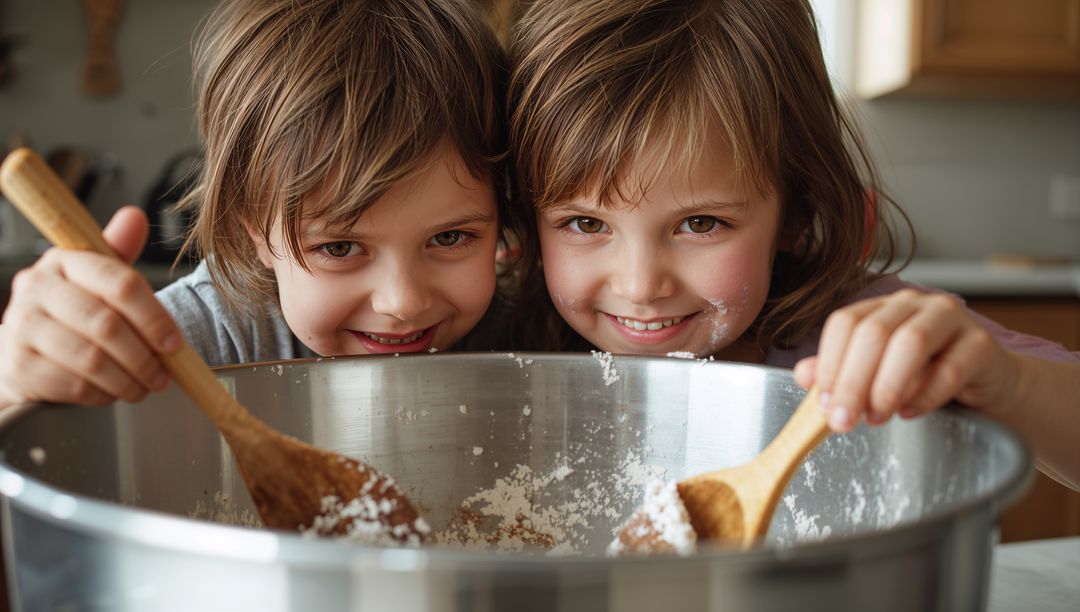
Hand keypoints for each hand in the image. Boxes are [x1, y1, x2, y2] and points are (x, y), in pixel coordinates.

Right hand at [0, 206, 181, 407]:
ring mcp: (22, 328)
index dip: (154, 317)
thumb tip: (135, 217)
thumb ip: (118, 251)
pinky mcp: (19, 366)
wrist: (23, 348)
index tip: (174, 342)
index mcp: (63, 261)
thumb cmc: (71, 311)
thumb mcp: (96, 276)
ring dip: (129, 379)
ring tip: (146, 385)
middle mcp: (36, 289)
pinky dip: (104, 394)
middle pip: (107, 325)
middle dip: (145, 356)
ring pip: (92, 359)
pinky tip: (115, 392)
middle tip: (164, 373)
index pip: (120, 283)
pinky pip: (74, 385)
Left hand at [793, 288, 1017, 431]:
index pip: (845, 322)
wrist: (988, 383)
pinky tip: (908, 413)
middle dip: (853, 381)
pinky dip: (924, 396)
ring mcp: (951, 319)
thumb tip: (804, 376)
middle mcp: (916, 305)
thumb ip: (841, 371)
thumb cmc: (927, 376)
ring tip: (876, 418)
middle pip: (874, 332)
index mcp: (884, 307)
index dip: (830, 362)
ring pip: (910, 343)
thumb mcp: (877, 374)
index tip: (824, 403)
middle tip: (843, 421)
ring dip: (886, 386)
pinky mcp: (982, 345)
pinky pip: (949, 368)